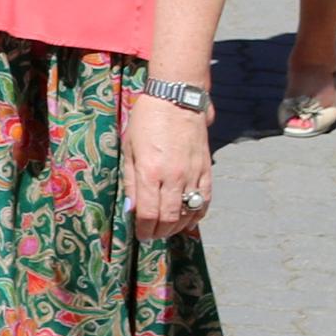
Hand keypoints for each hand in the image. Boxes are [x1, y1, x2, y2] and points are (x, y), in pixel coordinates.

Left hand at [123, 91, 212, 236]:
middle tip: (151, 234)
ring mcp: (193, 174)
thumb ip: (131, 181)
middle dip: (159, 232)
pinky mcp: (206, 170)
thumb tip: (132, 209)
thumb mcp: (129, 149)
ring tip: (166, 229)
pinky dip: (197, 215)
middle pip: (169, 218)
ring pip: (189, 213)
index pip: (149, 213)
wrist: (176, 101)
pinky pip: (205, 200)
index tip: (140, 235)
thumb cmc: (146, 122)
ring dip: (177, 227)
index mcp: (151, 172)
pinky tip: (188, 220)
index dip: (144, 229)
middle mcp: (174, 177)